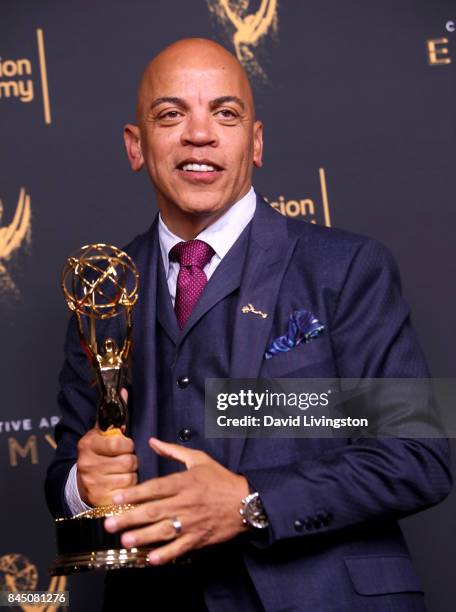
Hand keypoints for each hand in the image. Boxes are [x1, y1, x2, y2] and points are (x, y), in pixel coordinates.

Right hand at [76, 427, 137, 506]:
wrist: (81, 482)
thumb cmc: (98, 454)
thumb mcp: (100, 435)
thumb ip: (113, 419)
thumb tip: (125, 394)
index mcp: (88, 445)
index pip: (117, 443)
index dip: (128, 445)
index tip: (127, 446)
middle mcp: (88, 464)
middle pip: (128, 462)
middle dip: (132, 461)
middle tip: (126, 461)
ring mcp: (93, 484)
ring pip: (130, 478)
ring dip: (131, 475)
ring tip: (123, 473)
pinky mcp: (100, 499)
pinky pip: (127, 493)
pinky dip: (128, 489)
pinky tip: (121, 486)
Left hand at [104, 438, 249, 564]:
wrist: (247, 501)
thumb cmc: (221, 478)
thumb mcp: (198, 459)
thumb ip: (173, 450)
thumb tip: (152, 441)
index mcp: (184, 482)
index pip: (155, 488)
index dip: (135, 493)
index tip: (117, 498)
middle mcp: (186, 502)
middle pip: (154, 510)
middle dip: (130, 518)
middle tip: (110, 524)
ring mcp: (192, 522)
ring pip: (164, 530)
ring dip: (143, 536)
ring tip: (125, 541)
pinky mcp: (199, 538)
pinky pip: (180, 548)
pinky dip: (166, 554)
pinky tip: (151, 559)